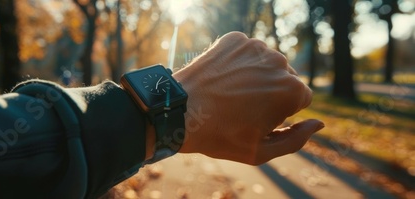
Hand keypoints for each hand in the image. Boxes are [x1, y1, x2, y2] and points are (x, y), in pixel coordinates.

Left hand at [173, 32, 323, 164]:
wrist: (179, 111)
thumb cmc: (220, 135)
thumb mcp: (261, 152)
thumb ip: (296, 140)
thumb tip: (318, 124)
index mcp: (292, 90)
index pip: (301, 98)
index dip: (281, 112)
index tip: (258, 119)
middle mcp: (279, 62)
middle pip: (285, 78)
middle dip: (271, 92)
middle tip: (242, 107)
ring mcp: (256, 47)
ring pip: (266, 63)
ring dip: (256, 76)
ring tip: (230, 93)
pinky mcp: (235, 39)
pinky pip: (246, 52)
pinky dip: (238, 63)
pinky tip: (222, 78)